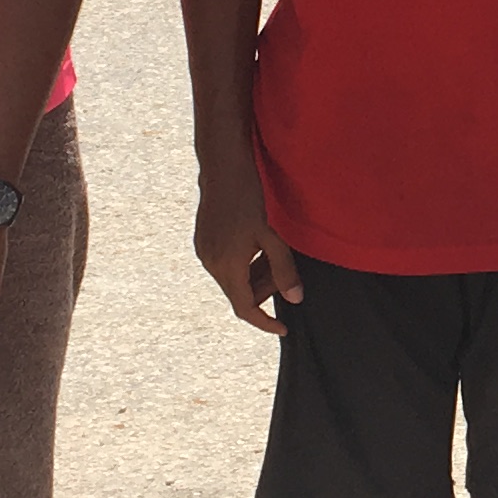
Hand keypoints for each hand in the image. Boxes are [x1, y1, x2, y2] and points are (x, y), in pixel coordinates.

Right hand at [194, 152, 303, 335]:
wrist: (222, 168)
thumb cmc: (248, 198)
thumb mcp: (272, 235)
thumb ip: (284, 269)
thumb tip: (295, 299)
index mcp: (227, 265)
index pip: (245, 308)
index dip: (265, 322)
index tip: (283, 328)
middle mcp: (210, 263)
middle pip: (239, 294)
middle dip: (264, 292)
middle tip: (288, 276)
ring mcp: (204, 252)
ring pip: (233, 279)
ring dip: (255, 277)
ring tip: (274, 255)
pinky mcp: (203, 242)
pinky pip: (225, 265)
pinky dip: (244, 265)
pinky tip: (258, 247)